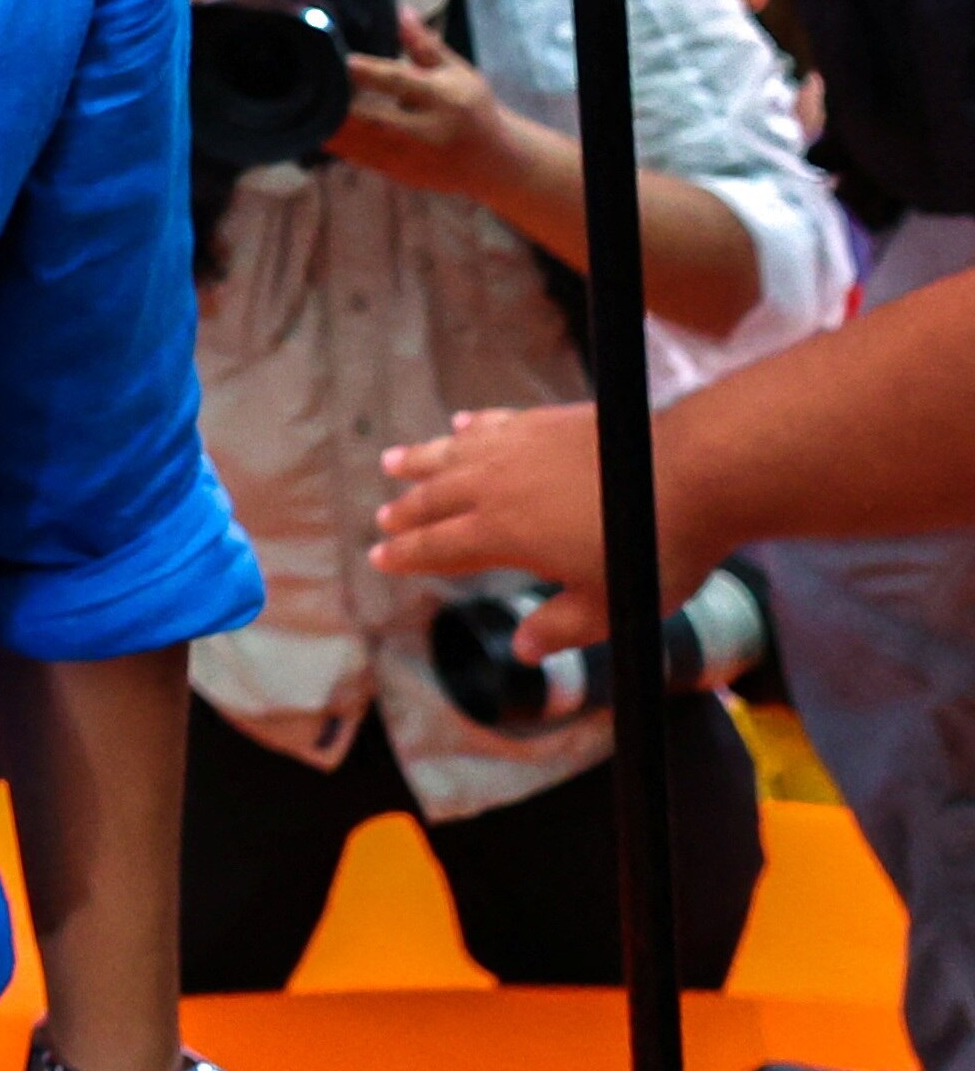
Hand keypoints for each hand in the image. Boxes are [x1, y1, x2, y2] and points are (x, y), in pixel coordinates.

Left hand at [323, 12, 512, 195]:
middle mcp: (426, 130)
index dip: (371, 72)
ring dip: (330, 127)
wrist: (493, 162)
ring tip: (300, 107)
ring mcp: (412, 157)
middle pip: (375, 119)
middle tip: (307, 88)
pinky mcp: (399, 175)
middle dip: (340, 107)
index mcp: (443, 98)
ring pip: (362, 144)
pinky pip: (360, 159)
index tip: (344, 60)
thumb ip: (424, 45)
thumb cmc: (471, 107)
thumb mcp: (456, 72)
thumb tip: (401, 9)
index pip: (402, 82)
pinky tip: (313, 127)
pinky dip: (337, 144)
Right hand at [375, 401, 693, 653]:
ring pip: (452, 454)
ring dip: (420, 460)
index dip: (406, 555)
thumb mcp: (607, 604)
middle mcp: (496, 485)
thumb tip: (521, 649)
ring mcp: (517, 446)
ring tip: (392, 463)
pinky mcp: (544, 421)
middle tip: (382, 520)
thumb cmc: (651, 545)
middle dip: (405, 512)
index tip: (380, 559)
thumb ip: (560, 626)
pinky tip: (462, 425)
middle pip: (435, 498)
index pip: (438, 546)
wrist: (691, 472)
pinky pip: (493, 423)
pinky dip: (472, 427)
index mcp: (503, 532)